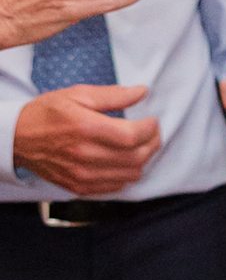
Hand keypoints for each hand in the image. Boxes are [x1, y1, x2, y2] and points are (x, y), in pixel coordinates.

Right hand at [12, 78, 162, 193]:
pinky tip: (123, 160)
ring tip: (140, 145)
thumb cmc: (47, 113)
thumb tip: (142, 92)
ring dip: (143, 160)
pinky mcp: (80, 188)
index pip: (132, 136)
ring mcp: (83, 175)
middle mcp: (85, 155)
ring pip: (131, 175)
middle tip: (152, 132)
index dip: (150, 129)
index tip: (152, 120)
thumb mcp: (77, 94)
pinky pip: (117, 187)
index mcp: (85, 128)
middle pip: (136, 157)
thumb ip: (113, 95)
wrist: (18, 139)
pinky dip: (127, 174)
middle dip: (152, 143)